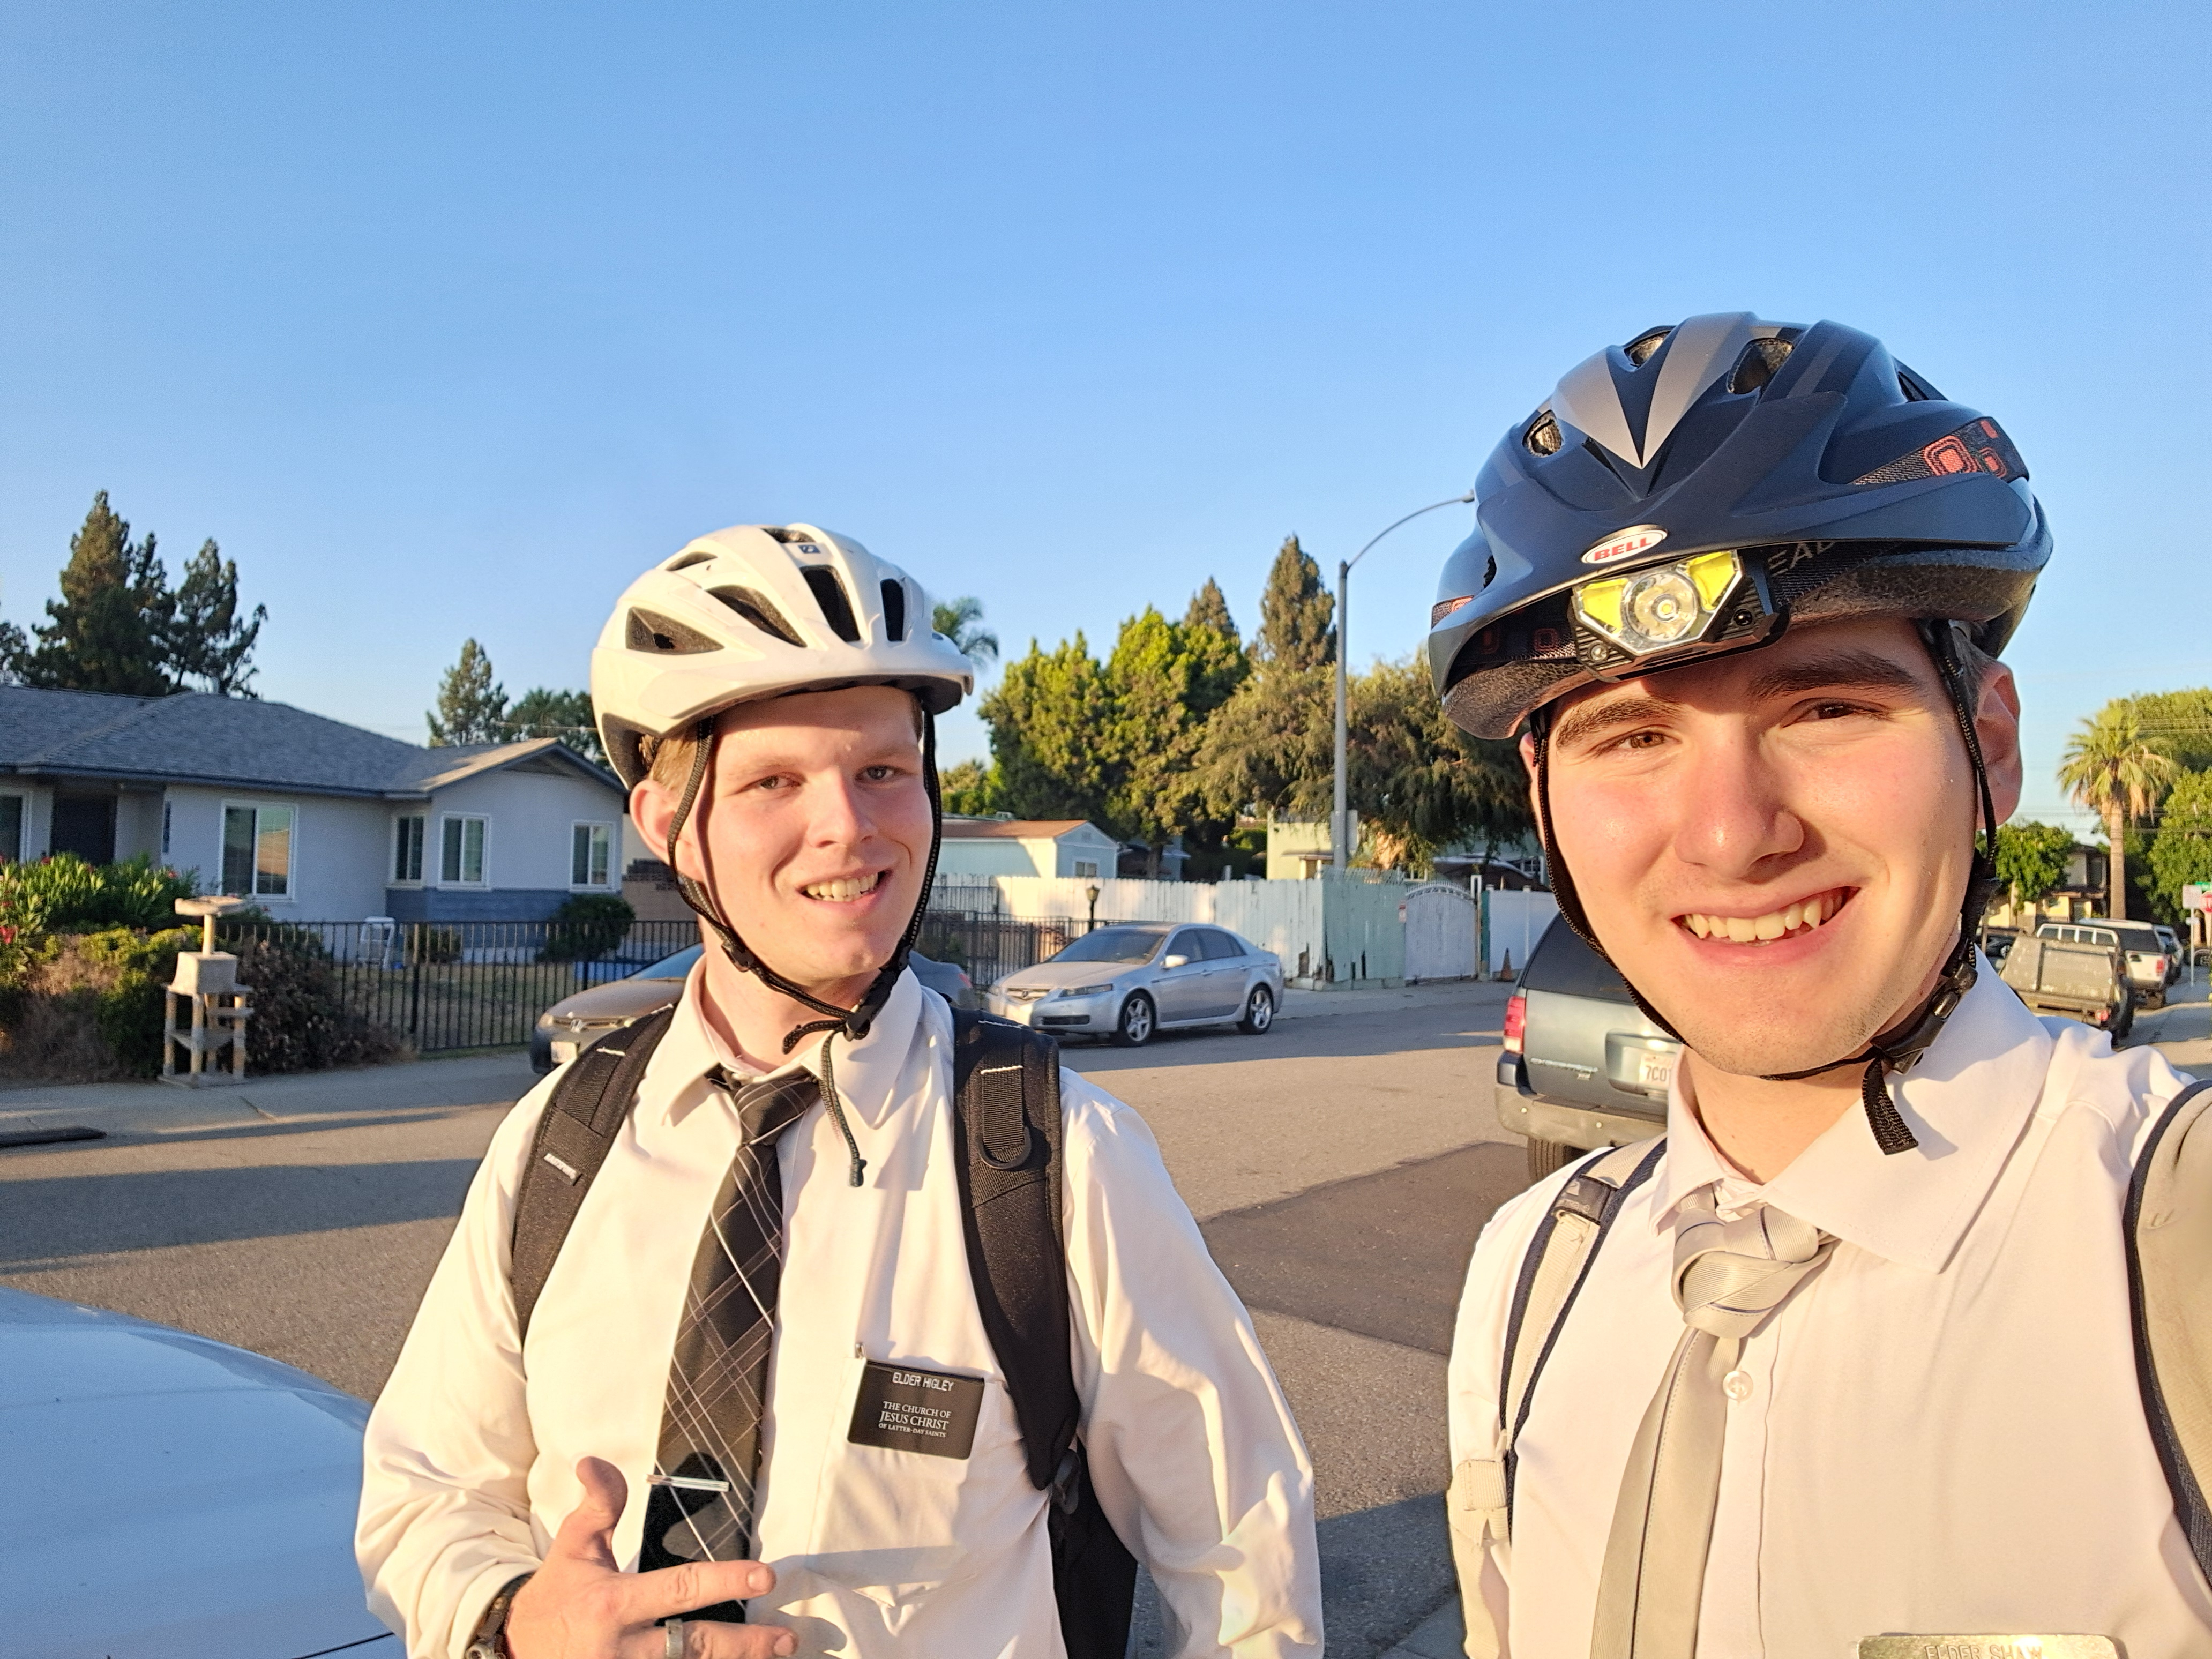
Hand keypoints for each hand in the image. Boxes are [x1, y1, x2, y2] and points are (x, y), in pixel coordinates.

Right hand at [506, 1457, 795, 1658]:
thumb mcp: (573, 1548)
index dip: (723, 1581)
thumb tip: (591, 1460)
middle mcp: (621, 1649)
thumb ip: (597, 1506)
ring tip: (778, 1656)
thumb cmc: (556, 1597)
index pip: (678, 1589)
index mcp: (613, 1604)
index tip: (764, 1576)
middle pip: (693, 1647)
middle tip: (786, 1639)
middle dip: (744, 1645)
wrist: (512, 1655)